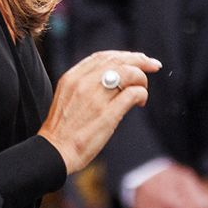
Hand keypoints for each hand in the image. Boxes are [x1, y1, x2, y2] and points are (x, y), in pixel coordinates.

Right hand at [39, 50, 158, 173]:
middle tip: (153, 65)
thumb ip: (85, 84)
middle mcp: (83, 83)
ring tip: (143, 89)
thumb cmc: (63, 129)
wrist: (54, 152)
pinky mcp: (107, 114)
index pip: (102, 57)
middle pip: (118, 61)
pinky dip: (142, 94)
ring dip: (142, 79)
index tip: (138, 58)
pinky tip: (141, 101)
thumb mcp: (67, 96)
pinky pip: (132, 94)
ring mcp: (96, 98)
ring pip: (128, 73)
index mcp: (72, 77)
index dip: (124, 55)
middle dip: (140, 60)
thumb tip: (112, 77)